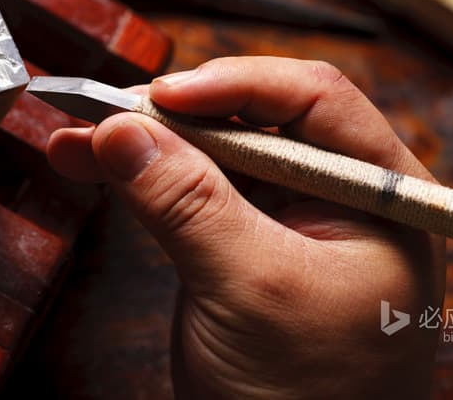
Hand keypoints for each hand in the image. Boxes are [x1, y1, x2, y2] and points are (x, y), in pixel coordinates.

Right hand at [48, 57, 444, 398]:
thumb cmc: (312, 396)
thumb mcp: (254, 289)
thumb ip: (188, 204)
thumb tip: (122, 129)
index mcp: (377, 191)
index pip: (313, 99)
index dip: (235, 84)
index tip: (161, 96)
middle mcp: (334, 193)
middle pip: (252, 119)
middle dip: (174, 114)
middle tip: (103, 111)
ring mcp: (283, 218)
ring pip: (209, 153)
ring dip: (142, 142)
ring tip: (75, 134)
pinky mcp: (238, 243)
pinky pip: (185, 193)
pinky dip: (137, 179)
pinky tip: (88, 164)